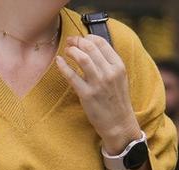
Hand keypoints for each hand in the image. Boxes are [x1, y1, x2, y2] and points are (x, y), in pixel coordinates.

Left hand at [56, 35, 142, 153]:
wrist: (118, 123)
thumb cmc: (116, 100)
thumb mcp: (119, 78)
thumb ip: (109, 64)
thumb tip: (93, 49)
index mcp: (118, 66)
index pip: (102, 43)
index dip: (88, 37)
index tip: (81, 38)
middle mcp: (109, 72)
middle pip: (91, 48)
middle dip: (78, 41)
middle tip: (70, 41)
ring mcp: (98, 83)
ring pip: (82, 58)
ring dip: (72, 51)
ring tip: (66, 50)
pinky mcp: (86, 95)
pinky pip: (72, 76)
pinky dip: (63, 66)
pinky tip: (58, 61)